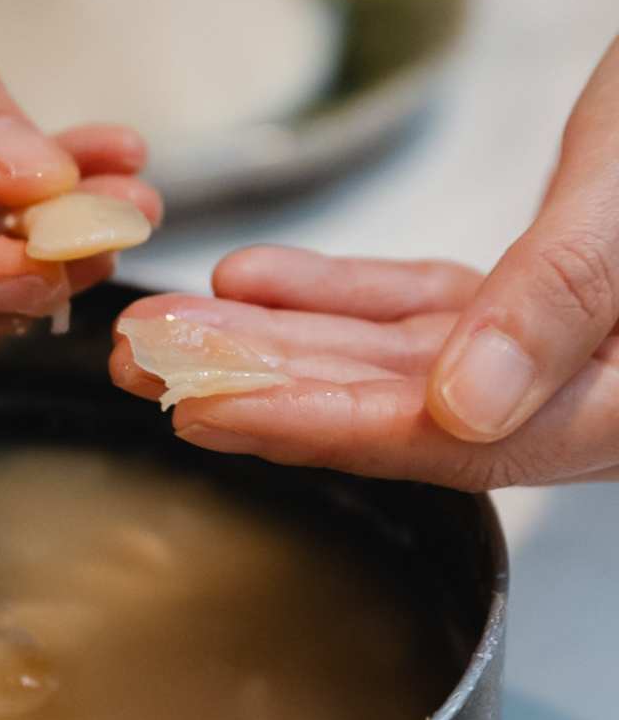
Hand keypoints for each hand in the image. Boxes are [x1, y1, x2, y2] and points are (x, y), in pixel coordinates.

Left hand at [110, 243, 618, 489]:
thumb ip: (560, 305)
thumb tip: (467, 409)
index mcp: (607, 402)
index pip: (431, 436)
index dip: (308, 426)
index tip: (202, 411)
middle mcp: (565, 391)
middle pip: (381, 404)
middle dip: (255, 384)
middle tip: (146, 366)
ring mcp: (542, 347)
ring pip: (381, 353)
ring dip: (274, 337)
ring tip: (175, 323)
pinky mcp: (524, 299)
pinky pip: (411, 305)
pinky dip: (334, 292)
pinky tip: (257, 282)